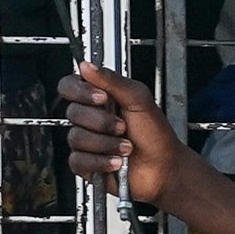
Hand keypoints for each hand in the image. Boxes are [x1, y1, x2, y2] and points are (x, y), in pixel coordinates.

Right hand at [58, 63, 186, 205]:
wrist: (164, 168)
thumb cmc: (156, 134)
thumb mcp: (139, 99)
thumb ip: (112, 80)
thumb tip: (87, 65)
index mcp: (99, 97)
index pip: (70, 86)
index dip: (80, 91)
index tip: (102, 98)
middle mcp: (90, 118)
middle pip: (73, 112)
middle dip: (102, 122)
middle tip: (123, 126)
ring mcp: (86, 142)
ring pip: (76, 138)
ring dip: (106, 143)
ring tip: (126, 147)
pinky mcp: (86, 164)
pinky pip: (78, 161)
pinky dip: (100, 161)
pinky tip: (116, 162)